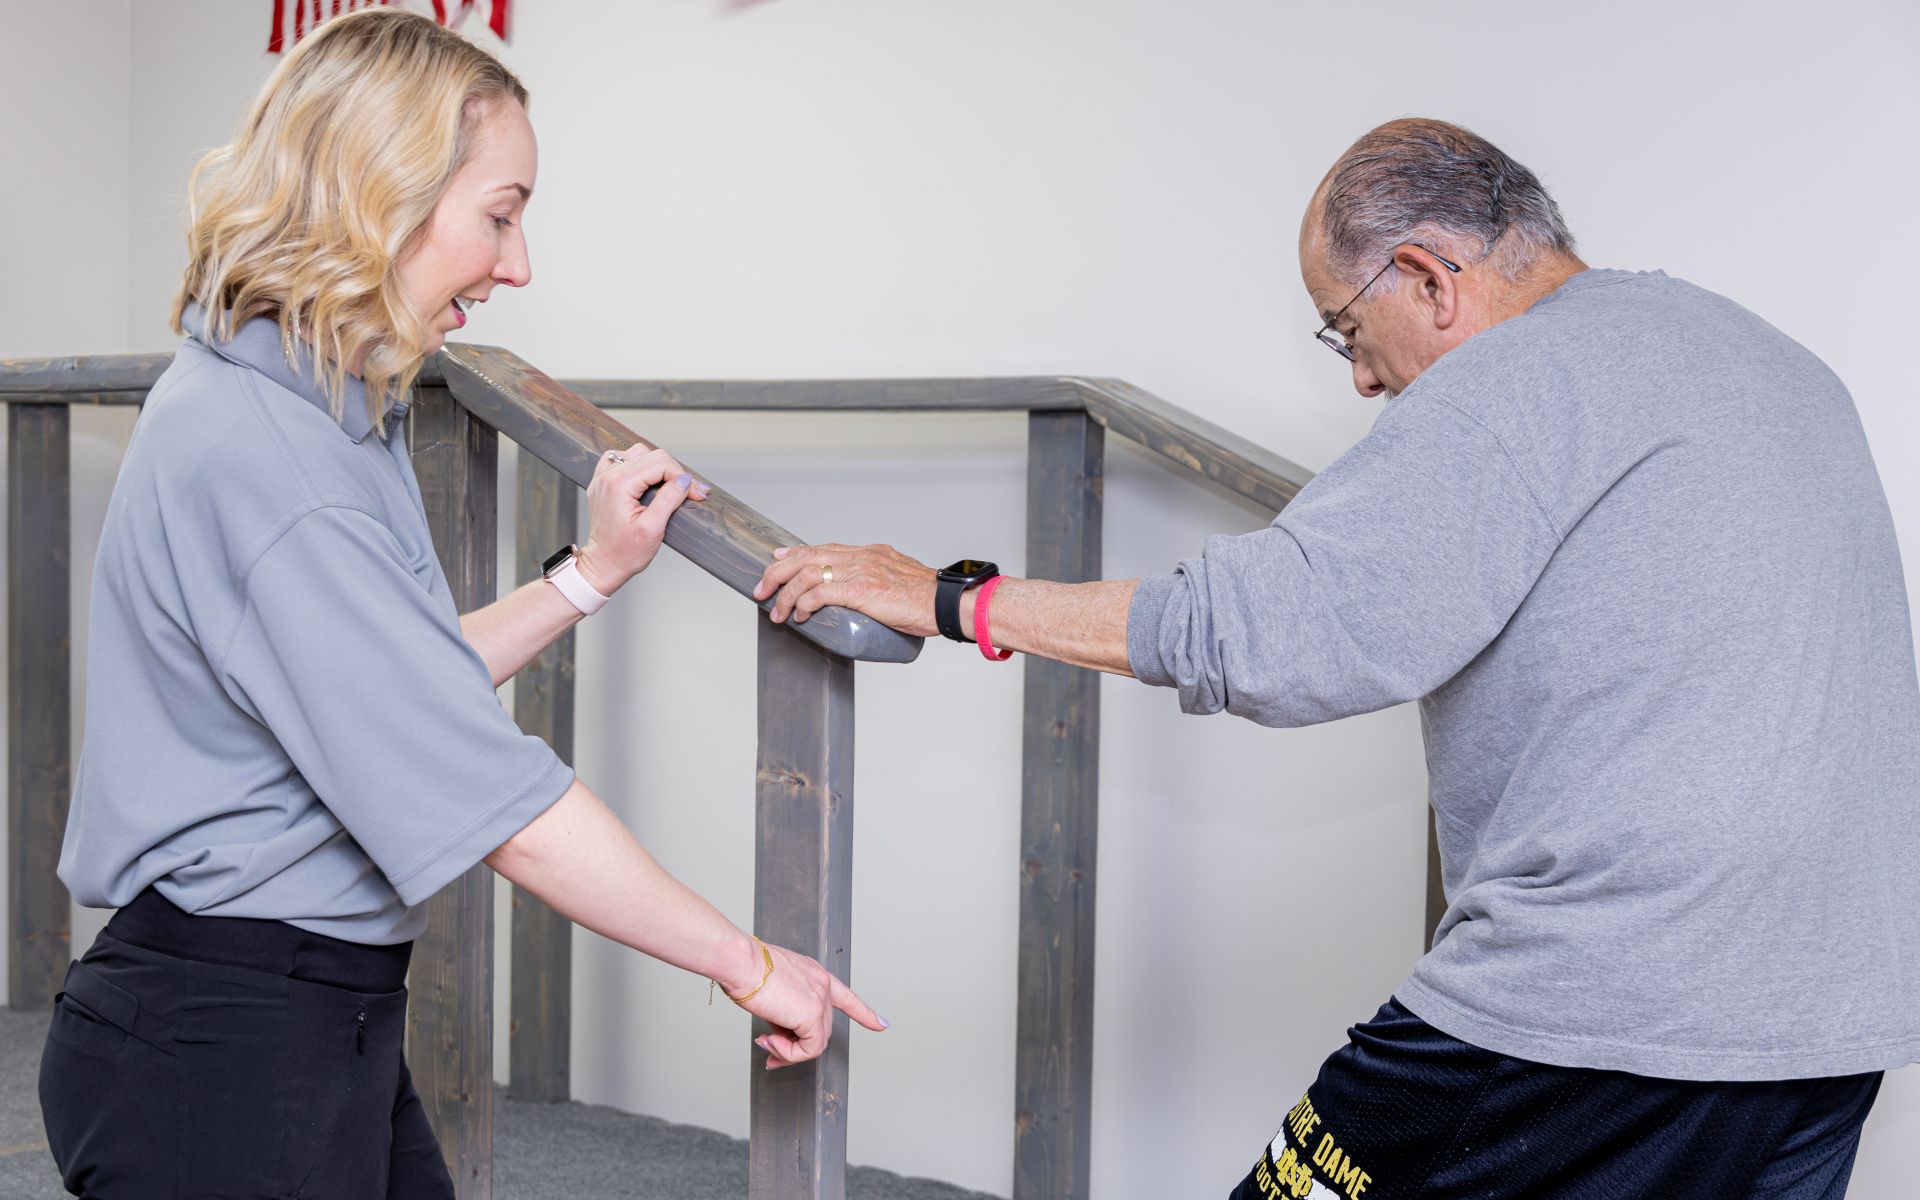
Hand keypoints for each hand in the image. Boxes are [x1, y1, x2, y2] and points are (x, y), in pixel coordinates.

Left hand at [574, 445, 710, 594]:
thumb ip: (669, 499)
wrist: (603, 564)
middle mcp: (608, 476)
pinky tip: (646, 479)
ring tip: (668, 486)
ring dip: (657, 467)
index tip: (695, 493)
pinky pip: (623, 460)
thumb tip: (684, 481)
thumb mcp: (653, 529)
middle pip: (651, 455)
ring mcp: (603, 477)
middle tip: (688, 492)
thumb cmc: (625, 553)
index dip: (681, 477)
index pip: (660, 463)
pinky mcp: (603, 482)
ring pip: (638, 454)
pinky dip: (639, 465)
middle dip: (673, 472)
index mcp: (619, 484)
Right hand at [730, 940, 888, 1068]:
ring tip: (765, 1042)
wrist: (740, 962)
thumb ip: (783, 1008)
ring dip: (787, 1051)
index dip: (864, 1013)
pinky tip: (769, 1041)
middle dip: (794, 1047)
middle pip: (820, 1029)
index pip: (846, 996)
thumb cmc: (744, 969)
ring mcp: (820, 999)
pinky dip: (787, 1053)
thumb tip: (778, 1034)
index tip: (881, 1024)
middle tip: (769, 1050)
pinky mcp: (813, 1015)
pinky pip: (807, 1050)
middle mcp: (822, 984)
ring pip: (814, 1043)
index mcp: (813, 973)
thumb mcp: (771, 987)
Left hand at [752, 543, 939, 635]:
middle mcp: (861, 557)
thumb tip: (865, 596)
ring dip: (786, 594)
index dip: (795, 553)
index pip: (823, 548)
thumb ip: (877, 581)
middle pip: (807, 556)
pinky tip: (799, 616)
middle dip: (778, 573)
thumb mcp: (897, 579)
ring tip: (777, 612)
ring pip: (807, 574)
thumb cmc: (927, 599)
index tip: (778, 559)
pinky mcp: (861, 590)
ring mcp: (860, 571)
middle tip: (762, 590)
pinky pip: (821, 592)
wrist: (945, 602)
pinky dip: (804, 603)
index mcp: (869, 553)